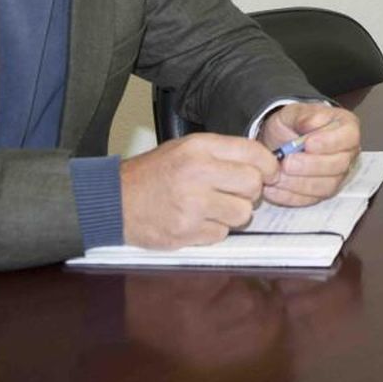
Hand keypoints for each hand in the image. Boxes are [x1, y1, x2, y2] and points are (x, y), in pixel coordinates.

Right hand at [119, 132, 279, 248]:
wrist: (114, 200)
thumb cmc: (154, 173)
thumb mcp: (186, 148)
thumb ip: (223, 153)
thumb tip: (265, 163)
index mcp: (199, 148)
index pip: (254, 153)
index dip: (268, 165)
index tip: (268, 172)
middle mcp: (197, 173)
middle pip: (253, 185)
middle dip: (250, 191)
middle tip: (234, 191)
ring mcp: (192, 205)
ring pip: (242, 214)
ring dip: (233, 213)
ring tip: (213, 206)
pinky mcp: (186, 232)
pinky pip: (222, 233)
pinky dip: (214, 229)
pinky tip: (197, 220)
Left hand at [257, 104, 360, 206]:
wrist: (282, 140)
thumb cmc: (294, 124)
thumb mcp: (295, 111)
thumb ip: (303, 115)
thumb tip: (310, 125)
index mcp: (347, 129)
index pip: (348, 137)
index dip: (330, 143)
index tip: (308, 143)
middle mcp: (347, 155)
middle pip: (339, 165)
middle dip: (311, 166)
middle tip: (288, 162)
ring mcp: (336, 176)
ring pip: (326, 186)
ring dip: (299, 183)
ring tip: (277, 175)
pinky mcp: (321, 193)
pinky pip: (310, 200)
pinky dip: (290, 196)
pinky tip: (272, 189)